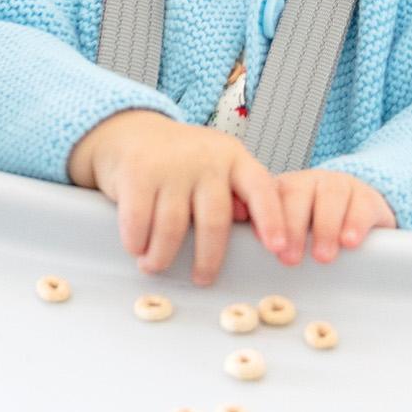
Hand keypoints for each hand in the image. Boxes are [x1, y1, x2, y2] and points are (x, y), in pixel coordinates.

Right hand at [67, 109, 269, 284]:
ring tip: (155, 265)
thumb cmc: (182, 163)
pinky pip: (140, 221)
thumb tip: (255, 232)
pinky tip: (137, 248)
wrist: (131, 133)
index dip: (272, 220)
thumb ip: (237, 195)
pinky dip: (137, 242)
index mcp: (234, 158)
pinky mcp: (137, 172)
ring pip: (174, 227)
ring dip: (163, 255)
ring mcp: (171, 165)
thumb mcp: (216, 169)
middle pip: (214, 221)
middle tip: (203, 279)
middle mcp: (206, 159)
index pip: (261, 188)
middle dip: (209, 258)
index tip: (280, 249)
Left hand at [248, 167, 398, 265]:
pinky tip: (350, 242)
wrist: (359, 215)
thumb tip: (240, 251)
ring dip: (325, 228)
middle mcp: (309, 181)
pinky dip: (355, 223)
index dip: (269, 221)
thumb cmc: (315, 228)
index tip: (269, 246)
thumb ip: (268, 234)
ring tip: (322, 256)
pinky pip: (361, 204)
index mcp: (284, 189)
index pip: (270, 197)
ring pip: (331, 195)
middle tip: (291, 258)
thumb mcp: (290, 228)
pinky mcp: (367, 196)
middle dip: (293, 227)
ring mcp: (340, 184)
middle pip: (298, 193)